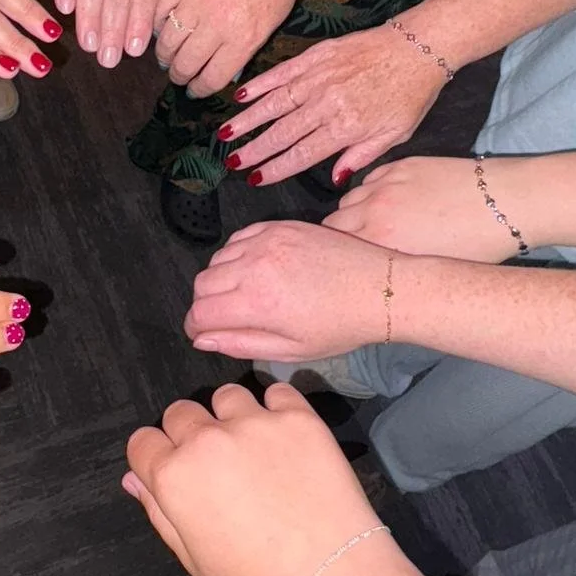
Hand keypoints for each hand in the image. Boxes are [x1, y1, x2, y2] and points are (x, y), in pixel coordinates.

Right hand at [123, 383, 391, 575]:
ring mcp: (253, 424)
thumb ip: (159, 511)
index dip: (156, 458)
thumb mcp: (194, 558)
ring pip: (226, 396)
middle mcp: (206, 440)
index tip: (175, 472)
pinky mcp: (298, 418)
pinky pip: (277, 391)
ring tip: (254, 448)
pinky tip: (286, 439)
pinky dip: (277, 408)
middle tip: (218, 465)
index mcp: (173, 477)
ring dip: (232, 416)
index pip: (143, 442)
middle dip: (189, 434)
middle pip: (180, 413)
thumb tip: (135, 479)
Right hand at [154, 0, 307, 98]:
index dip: (200, 89)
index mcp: (244, 36)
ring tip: (168, 56)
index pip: (211, 78)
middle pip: (185, 64)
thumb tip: (224, 70)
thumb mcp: (272, 20)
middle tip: (179, 74)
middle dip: (180, 75)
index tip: (196, 89)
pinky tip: (162, 28)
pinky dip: (156, 24)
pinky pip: (157, 12)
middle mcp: (216, 23)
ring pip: (166, 42)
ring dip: (165, 55)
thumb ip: (245, 48)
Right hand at [184, 219, 392, 360]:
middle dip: (205, 304)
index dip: (195, 327)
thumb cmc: (340, 327)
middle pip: (202, 284)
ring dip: (220, 279)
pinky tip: (254, 269)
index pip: (200, 312)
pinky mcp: (279, 226)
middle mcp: (254, 266)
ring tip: (243, 294)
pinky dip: (236, 255)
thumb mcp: (291, 349)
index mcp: (257, 302)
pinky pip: (238, 238)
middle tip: (225, 317)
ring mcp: (266, 241)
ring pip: (217, 259)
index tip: (204, 333)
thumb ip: (240, 343)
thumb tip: (201, 339)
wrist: (379, 289)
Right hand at [217, 22, 449, 185]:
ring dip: (247, 120)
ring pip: (274, 104)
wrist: (419, 46)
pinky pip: (282, 72)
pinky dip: (259, 84)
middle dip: (254, 150)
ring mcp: (320, 78)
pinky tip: (240, 96)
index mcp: (347, 127)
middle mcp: (328, 104)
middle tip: (232, 162)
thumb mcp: (395, 134)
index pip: (302, 154)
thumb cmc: (411, 92)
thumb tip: (334, 179)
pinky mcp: (317, 55)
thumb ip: (361, 157)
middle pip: (282, 132)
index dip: (275, 168)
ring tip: (225, 134)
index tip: (255, 179)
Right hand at [326, 156, 529, 262]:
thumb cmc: (478, 246)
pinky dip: (372, 192)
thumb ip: (391, 268)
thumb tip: (372, 273)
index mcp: (380, 243)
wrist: (508, 203)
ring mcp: (388, 185)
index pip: (332, 247)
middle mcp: (376, 212)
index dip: (334, 256)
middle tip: (354, 246)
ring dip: (354, 212)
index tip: (341, 262)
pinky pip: (370, 180)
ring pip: (349, 199)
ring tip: (374, 223)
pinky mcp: (402, 165)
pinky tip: (390, 202)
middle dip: (338, 235)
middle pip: (333, 223)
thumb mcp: (429, 271)